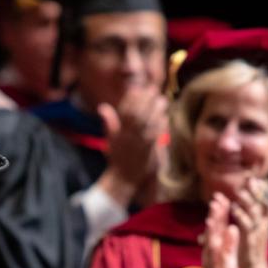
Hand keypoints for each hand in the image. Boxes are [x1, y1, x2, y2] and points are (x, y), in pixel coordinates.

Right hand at [97, 89, 168, 206]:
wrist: (123, 179)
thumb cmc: (117, 159)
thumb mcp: (110, 140)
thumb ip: (109, 122)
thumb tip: (102, 106)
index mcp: (117, 132)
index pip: (124, 112)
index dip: (131, 98)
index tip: (139, 88)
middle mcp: (127, 136)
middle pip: (137, 114)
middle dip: (145, 100)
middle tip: (154, 89)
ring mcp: (138, 144)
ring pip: (147, 123)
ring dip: (155, 110)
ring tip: (162, 100)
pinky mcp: (148, 151)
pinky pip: (155, 135)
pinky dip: (160, 125)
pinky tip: (165, 117)